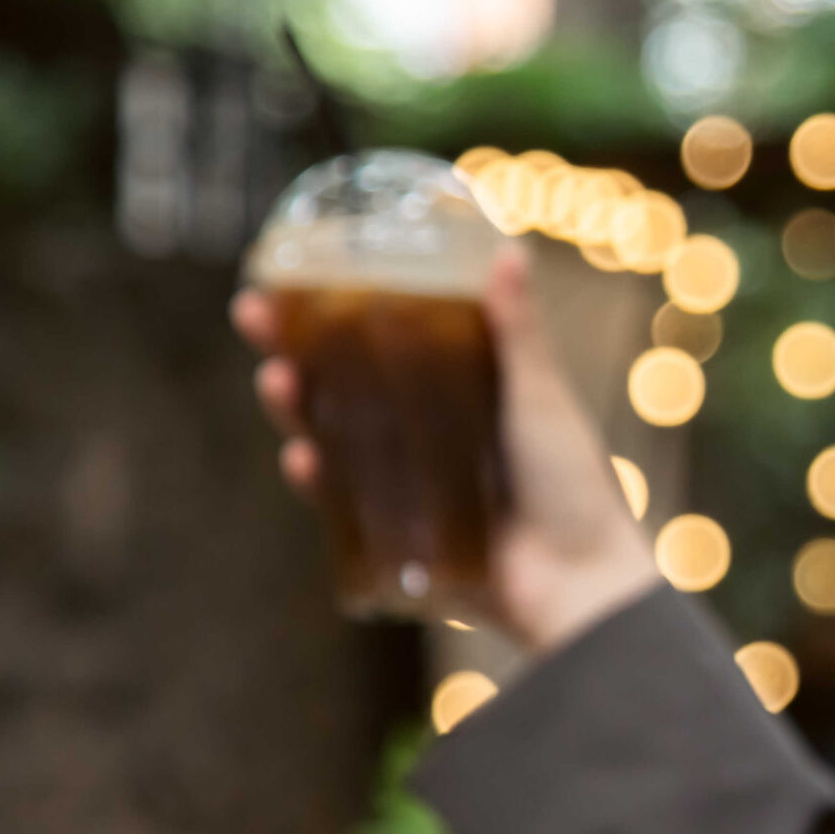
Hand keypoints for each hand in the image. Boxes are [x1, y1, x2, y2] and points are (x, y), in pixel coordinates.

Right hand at [232, 244, 660, 653]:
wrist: (581, 583)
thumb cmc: (575, 486)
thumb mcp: (543, 398)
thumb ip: (520, 333)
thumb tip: (509, 250)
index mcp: (459, 390)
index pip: (384, 338)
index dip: (337, 307)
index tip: (295, 273)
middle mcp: (424, 432)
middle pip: (342, 382)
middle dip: (291, 348)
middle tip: (254, 313)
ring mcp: (405, 483)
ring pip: (332, 437)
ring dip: (295, 408)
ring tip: (276, 379)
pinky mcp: (395, 534)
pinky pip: (342, 505)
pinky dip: (319, 482)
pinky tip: (302, 458)